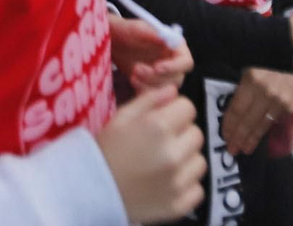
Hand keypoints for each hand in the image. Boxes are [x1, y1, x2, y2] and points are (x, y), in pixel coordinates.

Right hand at [96, 84, 204, 223]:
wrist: (93, 191)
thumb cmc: (107, 149)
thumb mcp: (122, 117)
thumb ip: (150, 99)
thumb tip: (174, 90)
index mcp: (157, 127)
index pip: (188, 108)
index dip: (176, 111)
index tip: (165, 119)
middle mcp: (172, 153)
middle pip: (196, 134)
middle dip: (182, 134)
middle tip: (162, 143)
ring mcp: (178, 182)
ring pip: (199, 161)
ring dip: (186, 160)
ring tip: (165, 164)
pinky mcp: (180, 204)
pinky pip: (198, 189)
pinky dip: (186, 186)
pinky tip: (168, 183)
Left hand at [109, 15, 191, 91]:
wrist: (115, 44)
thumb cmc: (126, 32)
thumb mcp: (135, 29)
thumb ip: (150, 33)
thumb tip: (165, 36)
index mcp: (176, 47)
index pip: (185, 62)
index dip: (174, 67)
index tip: (156, 68)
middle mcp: (174, 64)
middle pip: (176, 79)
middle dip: (155, 77)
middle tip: (137, 68)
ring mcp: (165, 77)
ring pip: (165, 90)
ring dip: (149, 85)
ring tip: (132, 74)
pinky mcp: (154, 86)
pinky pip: (154, 96)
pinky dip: (143, 92)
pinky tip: (132, 80)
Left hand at [221, 65, 292, 155]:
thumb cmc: (268, 55)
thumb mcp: (249, 64)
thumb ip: (242, 85)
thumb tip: (232, 107)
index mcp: (252, 80)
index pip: (237, 109)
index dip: (229, 125)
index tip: (224, 136)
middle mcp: (266, 93)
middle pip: (248, 121)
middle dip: (239, 138)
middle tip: (231, 150)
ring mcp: (281, 102)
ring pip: (262, 125)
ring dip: (252, 139)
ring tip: (244, 150)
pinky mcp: (292, 106)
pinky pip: (275, 121)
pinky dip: (266, 131)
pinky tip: (260, 138)